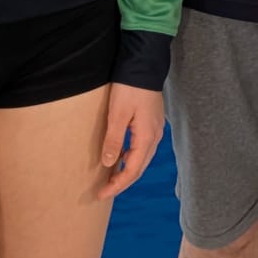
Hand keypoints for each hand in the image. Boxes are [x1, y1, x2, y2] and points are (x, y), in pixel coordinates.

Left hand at [97, 84, 164, 199]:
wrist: (144, 63)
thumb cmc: (130, 87)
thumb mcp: (117, 114)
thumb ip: (113, 140)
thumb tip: (108, 164)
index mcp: (146, 137)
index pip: (132, 170)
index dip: (117, 185)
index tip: (101, 194)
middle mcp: (155, 136)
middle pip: (140, 167)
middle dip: (123, 181)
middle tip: (105, 191)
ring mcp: (156, 128)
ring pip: (142, 158)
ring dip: (128, 170)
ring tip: (111, 177)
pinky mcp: (152, 121)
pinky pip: (143, 147)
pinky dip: (132, 157)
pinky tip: (121, 156)